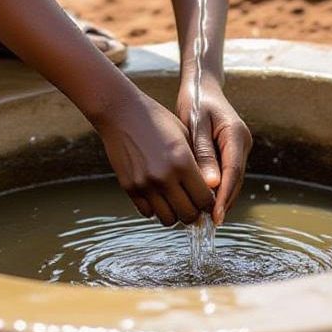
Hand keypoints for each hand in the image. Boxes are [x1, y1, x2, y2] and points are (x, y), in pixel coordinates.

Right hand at [93, 89, 214, 226]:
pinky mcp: (129, 187)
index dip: (209, 202)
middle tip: (193, 202)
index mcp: (182, 161)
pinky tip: (158, 195)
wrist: (120, 112)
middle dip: (195, 212)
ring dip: (175, 213)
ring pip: (168, 220)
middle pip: (189, 215)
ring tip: (175, 200)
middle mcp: (164, 177)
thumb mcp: (184, 135)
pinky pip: (147, 212)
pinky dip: (155, 209)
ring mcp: (145, 184)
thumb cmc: (156, 119)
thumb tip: (211, 189)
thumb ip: (198, 162)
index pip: (205, 200)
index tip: (207, 199)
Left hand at [176, 76, 252, 224]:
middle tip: (206, 224)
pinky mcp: (230, 151)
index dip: (224, 197)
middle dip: (223, 202)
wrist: (200, 86)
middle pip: (235, 180)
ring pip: (231, 180)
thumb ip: (203, 153)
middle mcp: (242, 143)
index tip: (215, 217)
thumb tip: (212, 185)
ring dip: (220, 198)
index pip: (233, 173)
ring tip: (203, 217)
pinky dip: (216, 188)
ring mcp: (238, 147)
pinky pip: (225, 174)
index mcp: (236, 135)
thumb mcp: (196, 124)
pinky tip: (203, 200)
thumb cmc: (196, 102)